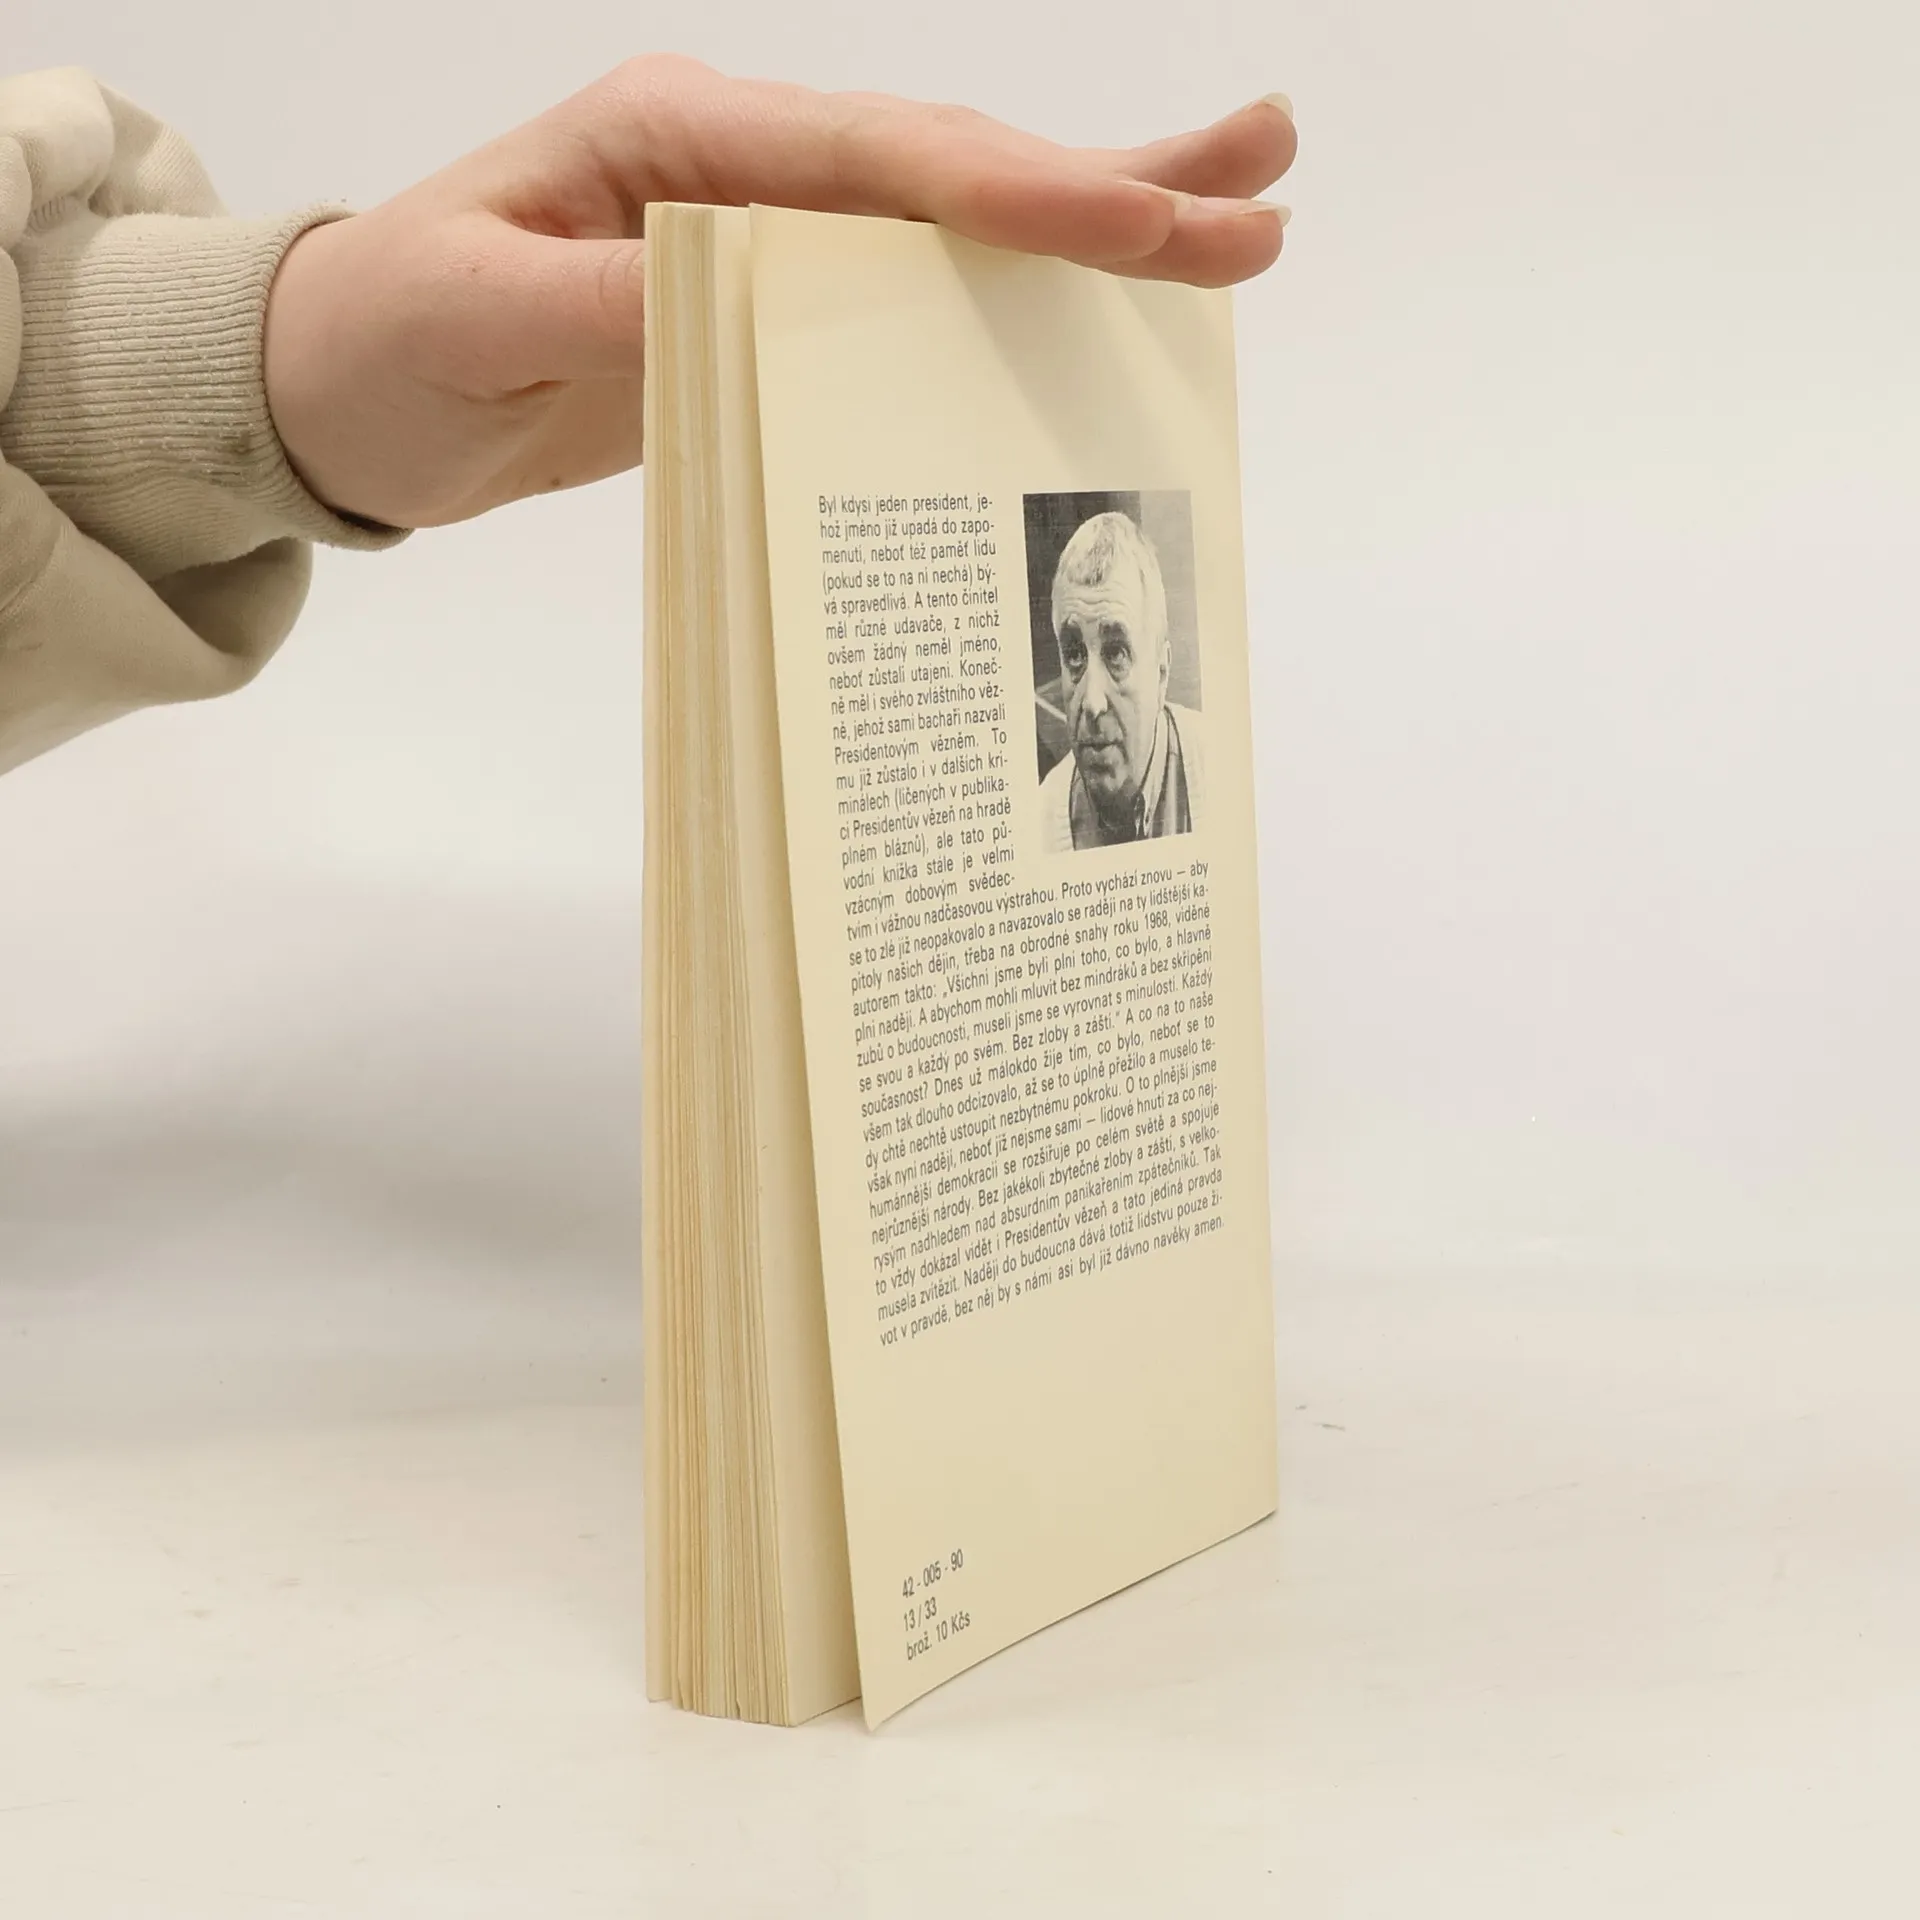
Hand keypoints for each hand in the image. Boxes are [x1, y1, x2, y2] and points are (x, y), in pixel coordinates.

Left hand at [263, 57, 1296, 529]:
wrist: (352, 391)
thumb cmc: (391, 339)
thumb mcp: (471, 317)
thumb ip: (604, 301)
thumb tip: (739, 292)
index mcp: (679, 140)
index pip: (876, 161)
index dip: (1011, 193)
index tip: (1134, 224)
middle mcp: (748, 169)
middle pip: (956, 173)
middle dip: (1109, 195)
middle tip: (1258, 202)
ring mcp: (774, 238)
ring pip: (962, 223)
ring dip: (1102, 220)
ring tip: (1247, 212)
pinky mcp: (782, 313)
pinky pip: (918, 301)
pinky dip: (1016, 299)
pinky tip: (1101, 301)